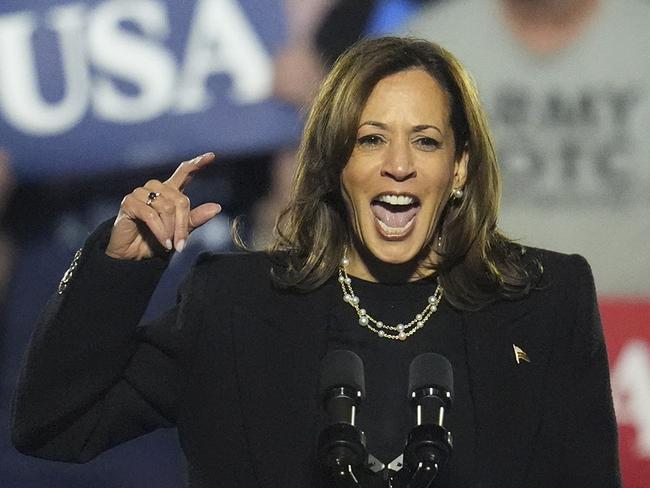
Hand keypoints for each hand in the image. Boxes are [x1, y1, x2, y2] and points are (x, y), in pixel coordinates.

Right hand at [106, 153, 221, 259]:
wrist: (132, 255)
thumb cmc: (155, 241)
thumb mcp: (179, 231)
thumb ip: (195, 218)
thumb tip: (217, 207)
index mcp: (169, 192)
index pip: (184, 172)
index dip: (197, 164)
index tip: (211, 156)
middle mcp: (155, 189)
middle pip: (180, 200)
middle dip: (183, 225)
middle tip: (181, 245)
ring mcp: (140, 193)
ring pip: (166, 207)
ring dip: (171, 230)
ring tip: (170, 244)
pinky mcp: (129, 202)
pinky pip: (151, 215)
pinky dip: (160, 231)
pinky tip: (164, 243)